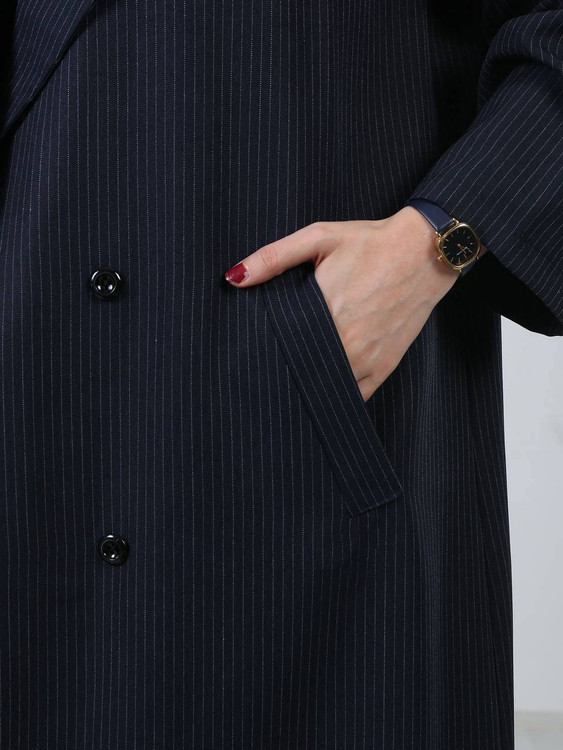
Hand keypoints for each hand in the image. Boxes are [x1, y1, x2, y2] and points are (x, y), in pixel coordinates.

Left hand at [224, 207, 486, 400]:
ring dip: (309, 386)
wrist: (425, 251)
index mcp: (323, 312)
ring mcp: (365, 359)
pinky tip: (324, 388)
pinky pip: (354, 397)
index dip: (265, 353)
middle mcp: (344, 342)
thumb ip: (274, 257)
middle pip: (300, 371)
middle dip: (284, 371)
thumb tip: (234, 278)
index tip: (253, 354)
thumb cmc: (370, 242)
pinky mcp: (383, 367)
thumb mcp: (320, 237)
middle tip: (267, 371)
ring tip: (293, 381)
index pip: (281, 348)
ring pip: (325, 388)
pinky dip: (337, 395)